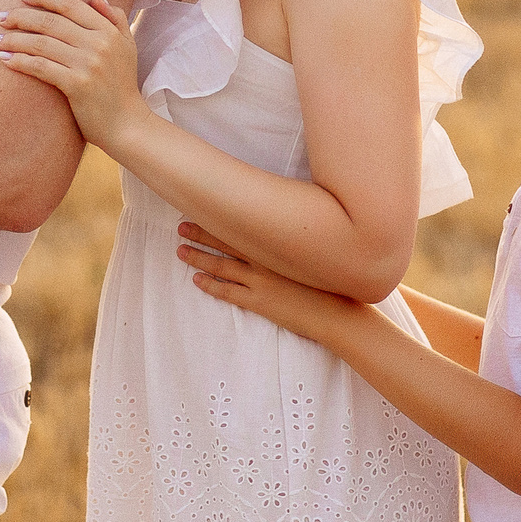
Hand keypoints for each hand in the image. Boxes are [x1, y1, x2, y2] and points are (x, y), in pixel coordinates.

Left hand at [0, 0, 146, 146]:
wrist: (126, 124)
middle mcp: (99, 43)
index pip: (70, 5)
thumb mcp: (127, 47)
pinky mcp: (77, 85)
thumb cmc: (122, 86)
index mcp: (109, 31)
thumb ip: (114, 19)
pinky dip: (19, 61)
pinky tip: (4, 59)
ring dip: (13, 39)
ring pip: (41, 43)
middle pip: (51, 22)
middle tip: (0, 17)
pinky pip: (40, 67)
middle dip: (21, 17)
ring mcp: (88, 64)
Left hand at [175, 224, 357, 341]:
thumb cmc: (332, 282)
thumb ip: (295, 241)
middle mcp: (265, 260)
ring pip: (221, 266)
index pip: (241, 226)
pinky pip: (228, 292)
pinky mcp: (259, 302)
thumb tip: (283, 226)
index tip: (202, 208)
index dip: (219, 218)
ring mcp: (260, 282)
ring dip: (199, 258)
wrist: (339, 313)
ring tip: (181, 250)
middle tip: (181, 225)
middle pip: (225, 243)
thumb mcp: (314, 254)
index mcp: (278, 244)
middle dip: (201, 233)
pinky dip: (210, 286)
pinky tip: (196, 280)